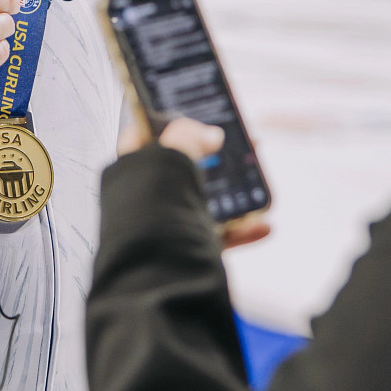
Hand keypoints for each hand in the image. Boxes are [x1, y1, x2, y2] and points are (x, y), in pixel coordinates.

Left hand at [121, 115, 271, 246]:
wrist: (156, 274)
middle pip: (182, 170)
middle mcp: (145, 198)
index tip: (195, 116)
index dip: (168, 122)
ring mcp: (166, 225)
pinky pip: (219, 236)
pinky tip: (261, 225)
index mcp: (130, 171)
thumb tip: (210, 135)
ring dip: (233, 195)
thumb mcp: (169, 156)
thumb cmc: (150, 215)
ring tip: (254, 185)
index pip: (143, 136)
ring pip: (204, 203)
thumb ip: (188, 136)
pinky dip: (242, 231)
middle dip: (213, 160)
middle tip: (237, 149)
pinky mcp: (185, 250)